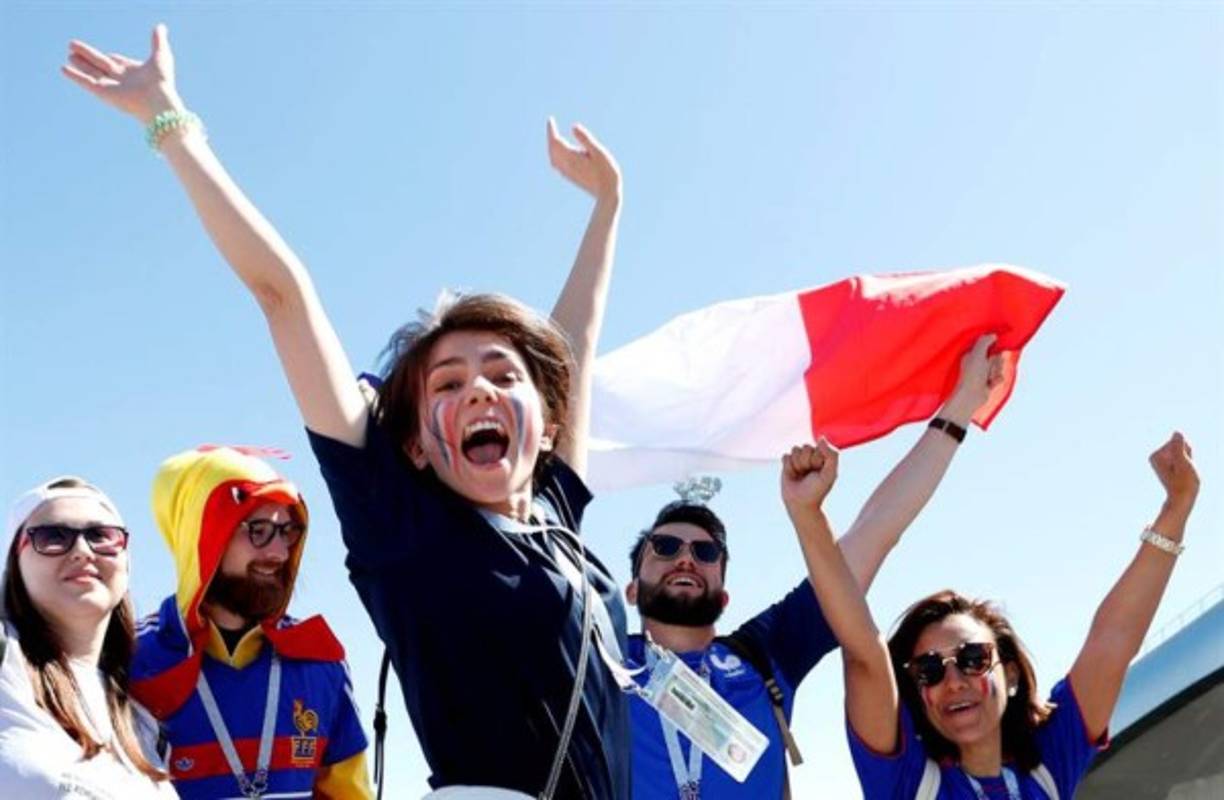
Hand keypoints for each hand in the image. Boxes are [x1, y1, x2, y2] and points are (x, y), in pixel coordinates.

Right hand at [61, 24, 182, 123]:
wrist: (158, 101)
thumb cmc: (162, 82)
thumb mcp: (161, 55)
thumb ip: (158, 41)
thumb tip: (161, 26)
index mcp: (134, 72)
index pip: (118, 62)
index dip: (113, 58)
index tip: (108, 55)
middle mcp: (121, 80)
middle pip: (100, 64)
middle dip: (87, 56)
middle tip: (72, 47)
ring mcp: (111, 86)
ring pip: (91, 71)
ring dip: (79, 63)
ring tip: (69, 54)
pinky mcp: (102, 93)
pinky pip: (85, 82)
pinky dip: (74, 76)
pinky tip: (63, 69)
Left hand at [547, 118, 621, 202]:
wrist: (607, 194)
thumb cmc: (606, 172)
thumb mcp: (598, 152)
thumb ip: (585, 139)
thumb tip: (573, 126)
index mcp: (571, 157)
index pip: (555, 141)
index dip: (551, 130)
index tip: (550, 119)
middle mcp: (566, 165)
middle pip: (552, 149)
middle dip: (551, 137)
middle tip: (551, 126)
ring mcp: (568, 173)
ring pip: (553, 157)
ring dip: (552, 147)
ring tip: (554, 138)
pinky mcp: (571, 178)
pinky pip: (557, 165)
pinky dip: (555, 156)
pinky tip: (558, 155)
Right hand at [781, 439, 838, 513]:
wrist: (801, 504)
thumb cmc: (817, 490)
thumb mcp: (830, 474)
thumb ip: (831, 455)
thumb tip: (821, 438)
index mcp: (823, 457)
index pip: (817, 447)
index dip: (816, 460)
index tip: (819, 472)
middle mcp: (811, 457)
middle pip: (805, 447)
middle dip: (806, 462)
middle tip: (808, 475)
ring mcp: (799, 460)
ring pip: (795, 450)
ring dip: (797, 464)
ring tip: (800, 475)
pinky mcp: (787, 464)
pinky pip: (785, 456)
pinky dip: (788, 466)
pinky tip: (792, 475)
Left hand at [940, 334, 1004, 424]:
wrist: (971, 396)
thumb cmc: (971, 375)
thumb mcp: (977, 354)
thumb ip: (984, 341)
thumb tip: (993, 335)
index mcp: (972, 353)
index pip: (987, 344)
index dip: (995, 344)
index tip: (1000, 344)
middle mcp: (977, 362)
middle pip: (996, 355)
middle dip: (996, 361)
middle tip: (989, 367)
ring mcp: (983, 372)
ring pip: (999, 366)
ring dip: (996, 371)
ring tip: (988, 378)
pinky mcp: (989, 381)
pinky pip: (1000, 376)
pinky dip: (996, 380)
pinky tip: (990, 384)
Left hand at [1150, 432, 1198, 508]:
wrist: (1182, 498)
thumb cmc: (1183, 483)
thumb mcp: (1183, 462)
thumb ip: (1179, 446)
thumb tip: (1176, 432)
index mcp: (1156, 455)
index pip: (1177, 441)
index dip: (1186, 452)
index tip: (1181, 467)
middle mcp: (1156, 456)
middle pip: (1179, 445)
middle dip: (1186, 455)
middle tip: (1184, 471)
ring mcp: (1162, 460)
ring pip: (1183, 451)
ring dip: (1187, 460)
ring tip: (1184, 473)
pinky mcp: (1168, 463)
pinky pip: (1183, 456)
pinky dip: (1187, 463)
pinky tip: (1183, 473)